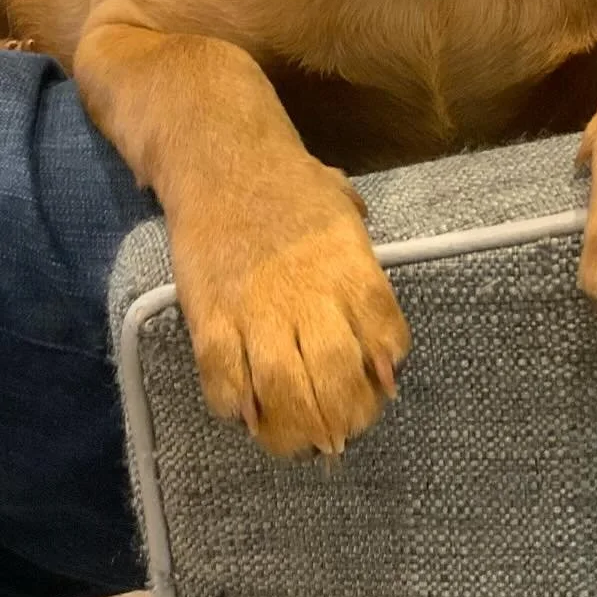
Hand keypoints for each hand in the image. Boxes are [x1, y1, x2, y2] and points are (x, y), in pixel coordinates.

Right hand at [170, 159, 410, 456]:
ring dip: (294, 431)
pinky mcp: (209, 317)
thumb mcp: (345, 214)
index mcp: (351, 267)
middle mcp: (310, 295)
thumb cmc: (291, 187)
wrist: (221, 159)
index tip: (377, 385)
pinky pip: (224, 383)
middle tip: (338, 429)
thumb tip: (383, 341)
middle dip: (345, 419)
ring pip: (285, 395)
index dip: (385, 373)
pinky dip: (238, 409)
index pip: (387, 339)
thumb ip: (364, 270)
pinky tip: (248, 409)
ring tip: (297, 437)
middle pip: (339, 381)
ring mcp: (256, 310)